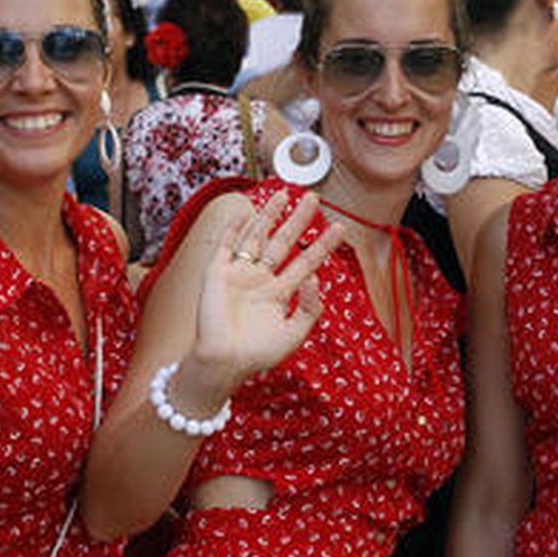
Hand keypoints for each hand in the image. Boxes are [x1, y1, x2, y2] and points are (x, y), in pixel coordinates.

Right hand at [190, 191, 343, 384]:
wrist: (223, 361)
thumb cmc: (257, 354)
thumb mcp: (294, 334)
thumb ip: (310, 308)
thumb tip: (315, 277)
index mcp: (279, 293)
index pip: (306, 262)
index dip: (323, 245)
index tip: (339, 228)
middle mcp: (260, 279)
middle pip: (283, 241)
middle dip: (298, 220)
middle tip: (314, 199)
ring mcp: (239, 274)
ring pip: (257, 236)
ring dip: (269, 215)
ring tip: (284, 194)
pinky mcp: (218, 273)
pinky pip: (227, 244)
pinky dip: (234, 226)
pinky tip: (245, 209)